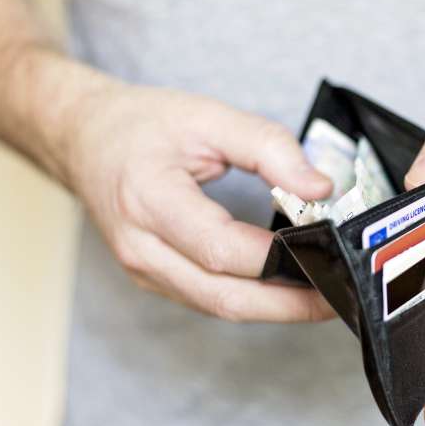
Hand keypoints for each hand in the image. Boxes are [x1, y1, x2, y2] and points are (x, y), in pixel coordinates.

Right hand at [61, 81, 336, 321]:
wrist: (83, 137)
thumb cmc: (141, 124)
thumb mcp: (208, 116)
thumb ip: (269, 147)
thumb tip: (321, 188)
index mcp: (149, 199)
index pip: (221, 248)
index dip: (280, 259)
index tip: (330, 253)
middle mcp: (141, 246)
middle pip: (223, 297)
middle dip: (288, 306)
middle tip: (340, 298)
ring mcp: (143, 269)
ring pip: (217, 306)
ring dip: (274, 309)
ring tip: (324, 295)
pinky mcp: (153, 277)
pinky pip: (207, 299)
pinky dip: (250, 299)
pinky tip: (286, 288)